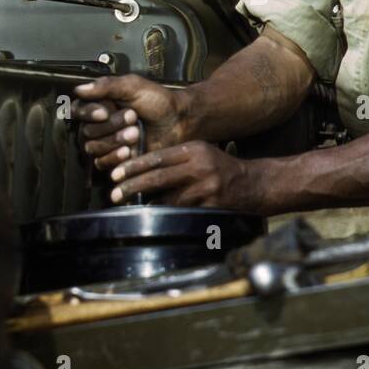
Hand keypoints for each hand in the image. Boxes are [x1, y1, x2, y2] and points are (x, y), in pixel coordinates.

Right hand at [71, 75, 188, 171]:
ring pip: (92, 148)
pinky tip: (130, 151)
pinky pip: (102, 163)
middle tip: (133, 118)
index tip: (104, 112)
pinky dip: (115, 157)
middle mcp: (100, 124)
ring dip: (113, 141)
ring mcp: (107, 144)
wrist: (179, 122)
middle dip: (110, 126)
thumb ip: (106, 86)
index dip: (88, 113)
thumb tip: (79, 89)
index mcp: (100, 104)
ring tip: (136, 133)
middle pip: (86, 131)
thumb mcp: (133, 86)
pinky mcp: (115, 161)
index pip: (78, 110)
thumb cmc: (159, 101)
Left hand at [106, 140, 263, 211]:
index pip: (158, 157)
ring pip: (169, 199)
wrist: (254, 184)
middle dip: (133, 186)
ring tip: (131, 208)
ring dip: (148, 205)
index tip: (115, 174)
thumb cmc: (221, 168)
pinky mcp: (212, 206)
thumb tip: (141, 170)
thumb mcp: (201, 153)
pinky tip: (156, 218)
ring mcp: (207, 188)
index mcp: (194, 150)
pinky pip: (183, 213)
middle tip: (114, 194)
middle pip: (159, 177)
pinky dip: (168, 216)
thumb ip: (176, 159)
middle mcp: (200, 166)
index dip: (134, 166)